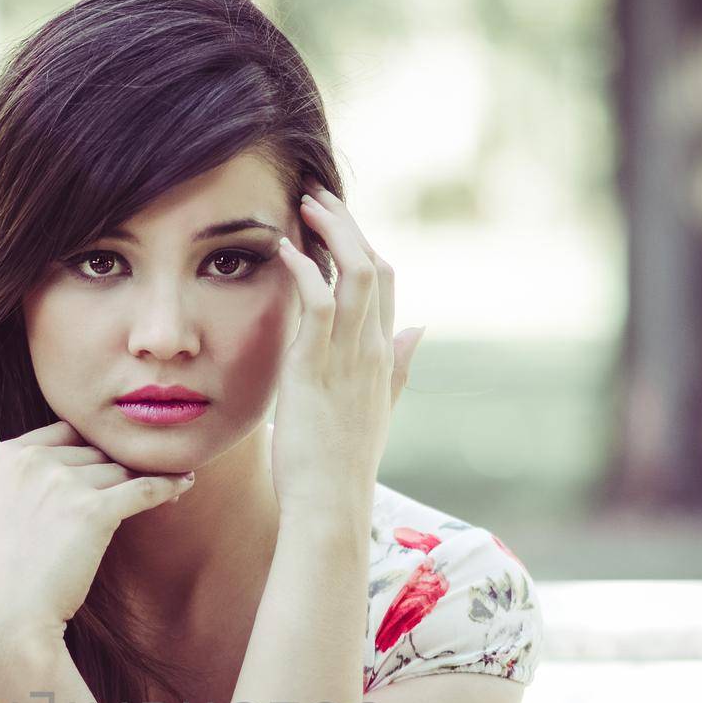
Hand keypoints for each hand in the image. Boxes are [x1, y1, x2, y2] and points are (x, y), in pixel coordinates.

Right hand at [0, 422, 192, 642]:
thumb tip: (48, 479)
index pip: (63, 433)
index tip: (108, 462)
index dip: (89, 449)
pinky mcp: (93, 511)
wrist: (5, 618)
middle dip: (117, 468)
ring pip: (119, 470)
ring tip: (167, 488)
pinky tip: (184, 483)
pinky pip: (144, 488)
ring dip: (143, 478)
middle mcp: (32, 461)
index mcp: (6, 457)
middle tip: (140, 482)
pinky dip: (167, 485)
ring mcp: (63, 483)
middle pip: (94, 451)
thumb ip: (16, 487)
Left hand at [272, 183, 423, 514]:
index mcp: (382, 359)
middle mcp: (372, 350)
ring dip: (331, 230)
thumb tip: (418, 328)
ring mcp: (348, 355)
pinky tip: (283, 247)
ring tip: (304, 204)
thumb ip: (398, 367)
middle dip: (349, 224)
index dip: (365, 246)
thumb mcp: (376, 411)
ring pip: (356, 271)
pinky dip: (304, 267)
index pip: (387, 284)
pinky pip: (320, 300)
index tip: (337, 225)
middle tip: (318, 197)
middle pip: (376, 264)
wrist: (330, 505)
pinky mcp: (316, 366)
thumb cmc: (341, 469)